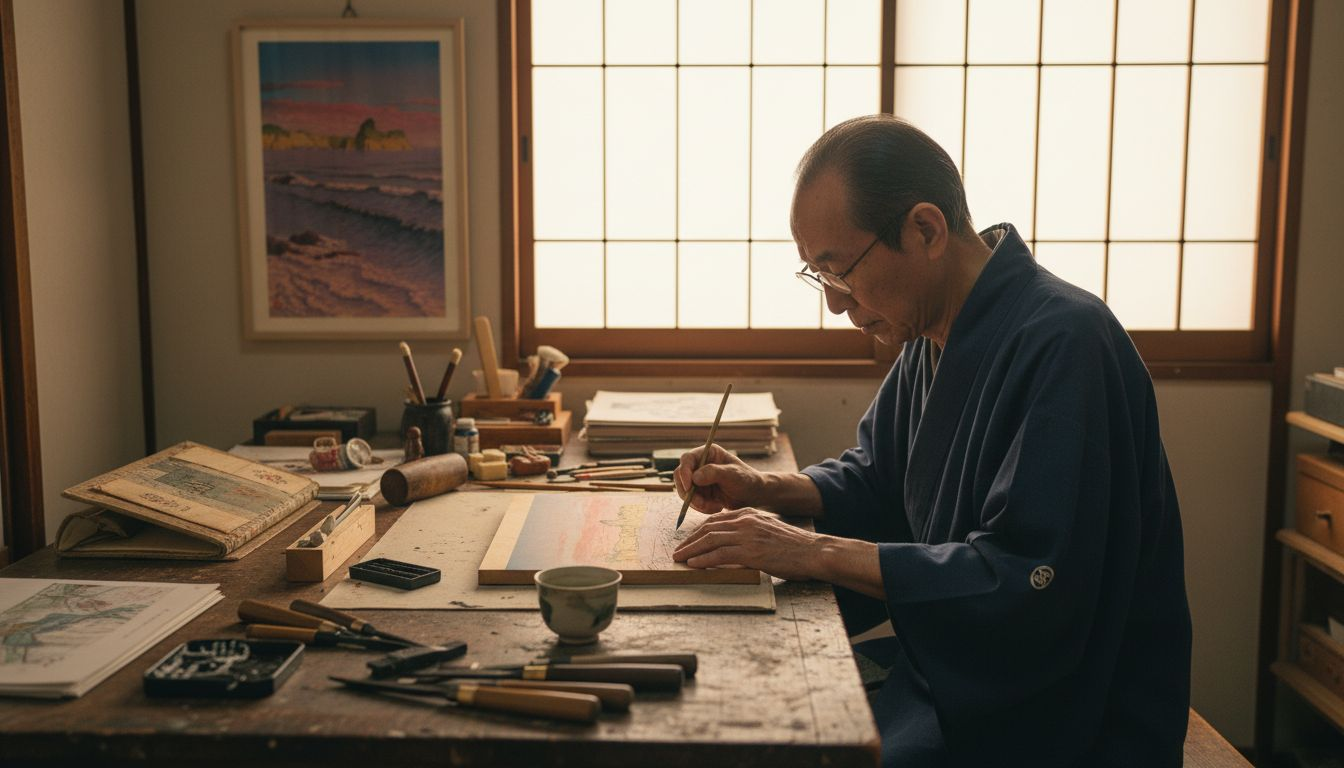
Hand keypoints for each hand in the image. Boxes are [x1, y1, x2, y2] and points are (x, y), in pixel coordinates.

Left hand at [672, 508, 821, 580]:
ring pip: (710, 540)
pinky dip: (703, 560)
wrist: (812, 551)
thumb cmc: (793, 547)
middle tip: (678, 552)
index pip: (716, 521)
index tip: (689, 541)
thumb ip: (749, 534)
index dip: (698, 532)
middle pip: (708, 529)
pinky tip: (694, 565)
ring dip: (691, 550)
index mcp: (749, 514)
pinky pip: (719, 555)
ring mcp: (747, 535)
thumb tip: (732, 547)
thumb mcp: (767, 532)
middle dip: (690, 541)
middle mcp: (745, 521)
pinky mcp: (750, 552)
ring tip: (680, 559)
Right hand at [673, 444, 765, 513]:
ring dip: (697, 502)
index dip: (684, 472)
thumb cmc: (747, 480)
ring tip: (716, 507)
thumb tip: (694, 477)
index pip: (687, 459)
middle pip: (681, 476)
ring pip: (685, 491)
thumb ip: (714, 473)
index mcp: (709, 453)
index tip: (689, 487)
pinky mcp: (700, 492)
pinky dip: (701, 507)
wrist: (754, 496)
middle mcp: (700, 464)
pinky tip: (717, 507)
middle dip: (688, 492)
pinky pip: (692, 501)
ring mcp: (699, 479)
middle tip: (701, 504)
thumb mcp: (733, 474)